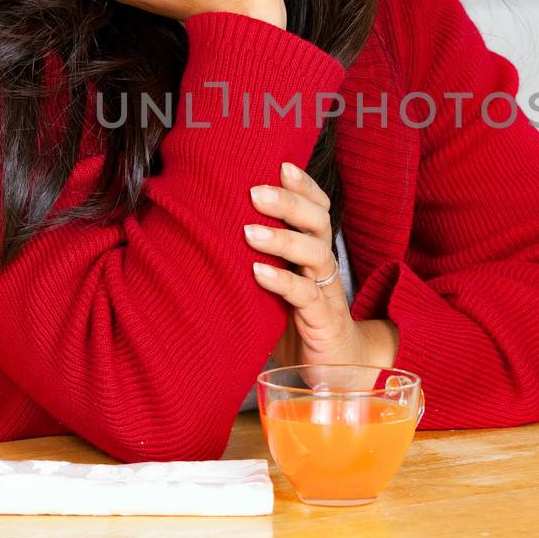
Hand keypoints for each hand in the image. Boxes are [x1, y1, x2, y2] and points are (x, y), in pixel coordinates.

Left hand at [245, 161, 393, 388]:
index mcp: (313, 253)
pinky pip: (307, 297)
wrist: (336, 373)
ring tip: (249, 232)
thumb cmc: (296, 323)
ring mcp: (326, 294)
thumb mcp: (274, 287)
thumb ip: (253, 260)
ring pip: (316, 254)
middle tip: (255, 192)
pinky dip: (283, 282)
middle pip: (318, 222)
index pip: (318, 209)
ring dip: (283, 239)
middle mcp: (323, 268)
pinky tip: (259, 273)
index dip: (304, 186)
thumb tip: (202, 232)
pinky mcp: (322, 323)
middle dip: (289, 203)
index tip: (280, 164)